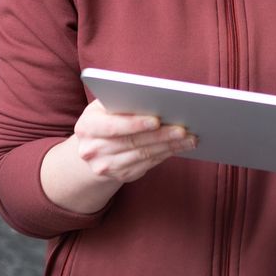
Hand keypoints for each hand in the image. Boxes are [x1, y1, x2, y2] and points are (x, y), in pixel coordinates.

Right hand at [69, 98, 196, 184]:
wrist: (92, 146)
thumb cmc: (105, 116)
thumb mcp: (105, 106)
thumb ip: (122, 101)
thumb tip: (157, 98)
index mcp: (86, 126)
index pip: (112, 126)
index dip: (135, 124)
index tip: (156, 120)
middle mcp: (92, 150)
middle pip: (132, 142)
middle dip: (160, 136)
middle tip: (184, 129)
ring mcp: (105, 166)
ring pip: (143, 155)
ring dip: (169, 147)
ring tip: (189, 138)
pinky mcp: (120, 176)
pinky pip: (146, 165)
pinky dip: (165, 155)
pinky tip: (179, 146)